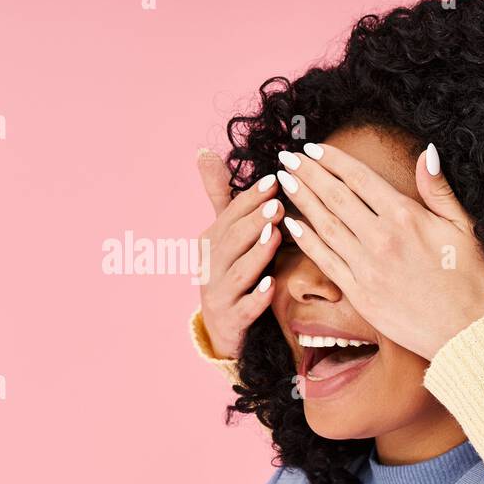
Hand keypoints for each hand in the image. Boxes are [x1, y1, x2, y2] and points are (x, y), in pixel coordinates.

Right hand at [195, 148, 285, 358]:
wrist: (223, 331)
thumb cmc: (231, 275)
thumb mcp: (225, 237)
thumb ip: (221, 198)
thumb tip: (205, 152)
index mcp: (211, 243)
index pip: (229, 217)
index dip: (249, 199)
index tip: (274, 181)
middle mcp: (210, 267)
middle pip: (231, 241)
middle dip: (253, 221)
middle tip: (278, 204)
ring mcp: (219, 295)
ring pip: (237, 273)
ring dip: (256, 254)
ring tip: (275, 236)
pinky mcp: (232, 322)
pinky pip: (244, 309)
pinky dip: (256, 297)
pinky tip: (271, 285)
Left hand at [271, 141, 483, 360]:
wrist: (466, 333)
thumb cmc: (471, 280)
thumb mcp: (464, 227)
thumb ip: (439, 190)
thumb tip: (427, 153)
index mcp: (406, 217)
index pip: (359, 178)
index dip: (332, 160)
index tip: (314, 148)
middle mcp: (381, 239)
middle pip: (335, 196)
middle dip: (308, 173)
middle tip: (288, 158)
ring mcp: (367, 268)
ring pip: (324, 225)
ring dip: (301, 200)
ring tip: (285, 181)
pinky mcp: (360, 295)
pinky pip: (326, 261)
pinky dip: (307, 240)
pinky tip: (293, 224)